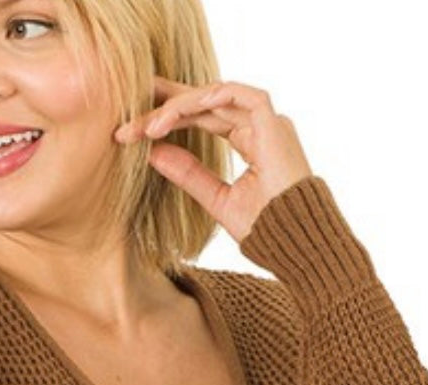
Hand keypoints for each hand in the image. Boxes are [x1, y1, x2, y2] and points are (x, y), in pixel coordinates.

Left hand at [113, 75, 314, 244]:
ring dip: (181, 107)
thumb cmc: (268, 230)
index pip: (202, 118)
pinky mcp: (277, 126)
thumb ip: (189, 174)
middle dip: (166, 106)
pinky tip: (187, 106)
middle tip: (128, 116)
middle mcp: (259, 126)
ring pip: (218, 99)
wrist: (298, 245)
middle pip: (205, 104)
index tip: (133, 132)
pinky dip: (217, 96)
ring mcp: (269, 124)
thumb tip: (152, 153)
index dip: (168, 119)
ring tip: (151, 125)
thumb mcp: (217, 200)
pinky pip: (245, 96)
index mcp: (249, 140)